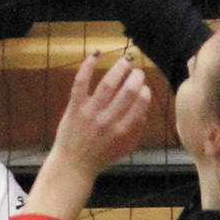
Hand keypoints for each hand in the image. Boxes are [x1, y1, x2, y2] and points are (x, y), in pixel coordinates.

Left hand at [53, 50, 151, 177]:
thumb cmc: (102, 155)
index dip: (145, 92)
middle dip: (136, 77)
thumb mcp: (127, 148)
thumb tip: (145, 106)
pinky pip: (81, 83)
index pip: (140, 104)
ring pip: (107, 84)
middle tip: (138, 72)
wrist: (74, 165)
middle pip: (127, 92)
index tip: (144, 88)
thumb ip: (138, 129)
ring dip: (119, 68)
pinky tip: (96, 55)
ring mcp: (90, 114)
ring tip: (126, 61)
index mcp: (124, 131)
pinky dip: (87, 67)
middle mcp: (108, 121)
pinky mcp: (74, 108)